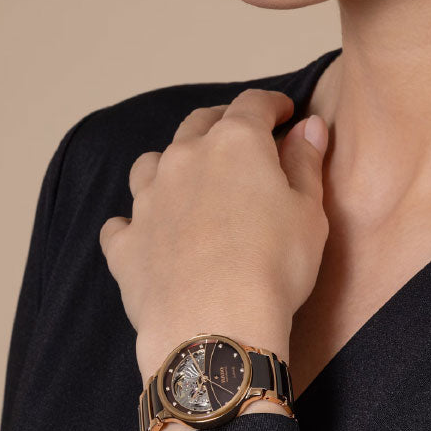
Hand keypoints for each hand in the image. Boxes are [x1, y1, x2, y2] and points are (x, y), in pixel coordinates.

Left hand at [98, 88, 329, 382]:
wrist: (216, 326)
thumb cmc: (274, 268)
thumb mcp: (309, 213)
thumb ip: (306, 164)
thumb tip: (309, 126)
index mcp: (235, 144)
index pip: (254, 105)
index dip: (272, 104)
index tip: (286, 112)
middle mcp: (184, 159)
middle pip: (199, 124)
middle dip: (221, 123)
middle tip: (240, 136)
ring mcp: (147, 201)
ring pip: (151, 165)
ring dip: (171, 165)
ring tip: (188, 182)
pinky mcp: (126, 244)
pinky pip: (122, 224)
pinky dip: (135, 224)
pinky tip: (147, 235)